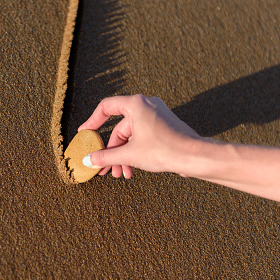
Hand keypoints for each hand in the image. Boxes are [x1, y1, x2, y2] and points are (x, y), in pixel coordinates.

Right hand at [79, 94, 201, 177]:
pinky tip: (132, 171)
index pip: (106, 107)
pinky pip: (142, 138)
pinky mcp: (164, 127)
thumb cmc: (164, 149)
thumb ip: (105, 156)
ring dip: (123, 156)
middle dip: (112, 151)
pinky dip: (135, 153)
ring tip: (120, 174)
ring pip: (131, 137)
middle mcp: (146, 106)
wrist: (195, 157)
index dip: (93, 121)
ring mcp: (156, 116)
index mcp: (136, 104)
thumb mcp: (129, 154)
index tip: (85, 133)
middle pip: (120, 129)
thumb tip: (88, 160)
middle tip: (104, 168)